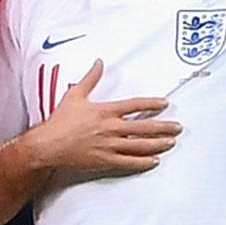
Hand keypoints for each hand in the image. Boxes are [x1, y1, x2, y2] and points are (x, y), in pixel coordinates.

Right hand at [30, 60, 178, 178]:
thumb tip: (99, 62)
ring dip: (158, 144)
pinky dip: (143, 162)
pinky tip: (154, 161)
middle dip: (164, 127)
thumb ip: (90, 78)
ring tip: (171, 143)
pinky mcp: (105, 160)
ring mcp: (109, 146)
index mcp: (105, 111)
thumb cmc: (60, 121)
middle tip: (177, 127)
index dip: (152, 104)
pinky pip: (128, 162)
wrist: (48, 145)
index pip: (135, 106)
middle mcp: (110, 128)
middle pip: (144, 127)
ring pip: (140, 145)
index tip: (164, 104)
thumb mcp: (75, 95)